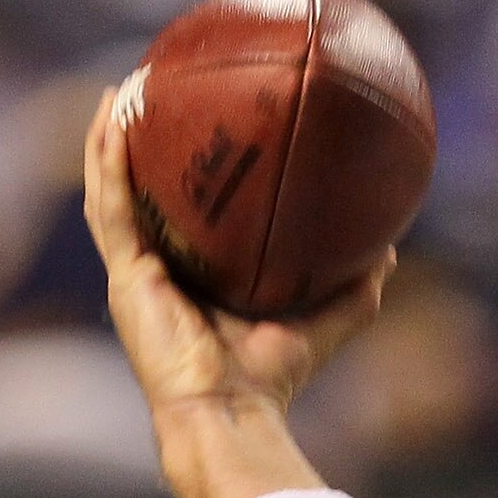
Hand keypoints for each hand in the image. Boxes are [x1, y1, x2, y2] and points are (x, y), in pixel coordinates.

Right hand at [81, 84, 387, 497]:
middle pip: (145, 194)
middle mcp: (159, 270)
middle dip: (145, 143)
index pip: (186, 216)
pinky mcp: (124, 272)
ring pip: (115, 188)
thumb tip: (390, 247)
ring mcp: (134, 271)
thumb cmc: (273, 379)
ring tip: (124, 85)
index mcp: (195, 279)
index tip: (202, 126)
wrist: (232, 411)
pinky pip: (109, 201)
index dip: (187, 175)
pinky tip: (111, 113)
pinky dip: (106, 156)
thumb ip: (354, 286)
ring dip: (114, 136)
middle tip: (155, 90)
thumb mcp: (323, 320)